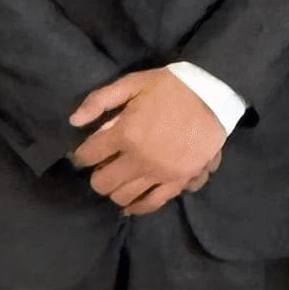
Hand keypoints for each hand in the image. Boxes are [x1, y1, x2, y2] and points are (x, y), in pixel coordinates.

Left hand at [69, 68, 227, 214]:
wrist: (214, 95)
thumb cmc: (172, 87)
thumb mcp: (133, 82)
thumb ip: (100, 100)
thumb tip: (74, 121)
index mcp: (124, 133)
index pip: (88, 155)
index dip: (81, 155)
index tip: (84, 154)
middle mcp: (138, 159)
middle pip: (102, 182)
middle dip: (97, 175)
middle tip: (103, 167)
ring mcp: (159, 173)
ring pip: (123, 196)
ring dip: (115, 190)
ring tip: (119, 180)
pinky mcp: (179, 180)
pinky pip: (152, 203)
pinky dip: (138, 207)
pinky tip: (131, 205)